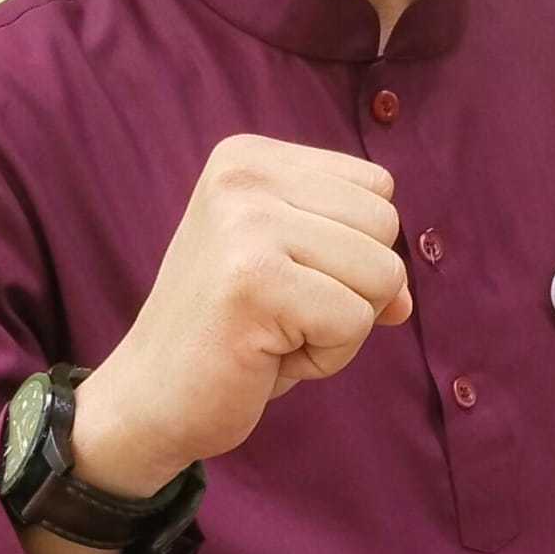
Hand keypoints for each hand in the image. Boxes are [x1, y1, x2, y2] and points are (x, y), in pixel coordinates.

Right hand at [74, 135, 411, 493]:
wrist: (149, 397)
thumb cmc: (230, 332)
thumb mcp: (295, 267)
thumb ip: (356, 256)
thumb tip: (404, 298)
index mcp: (250, 156)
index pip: (377, 188)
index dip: (352, 249)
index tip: (286, 277)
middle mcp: (245, 175)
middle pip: (385, 225)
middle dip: (353, 287)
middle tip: (280, 312)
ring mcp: (246, 223)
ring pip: (381, 274)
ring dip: (341, 324)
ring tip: (274, 331)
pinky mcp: (254, 281)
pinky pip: (356, 321)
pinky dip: (326, 356)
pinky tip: (267, 355)